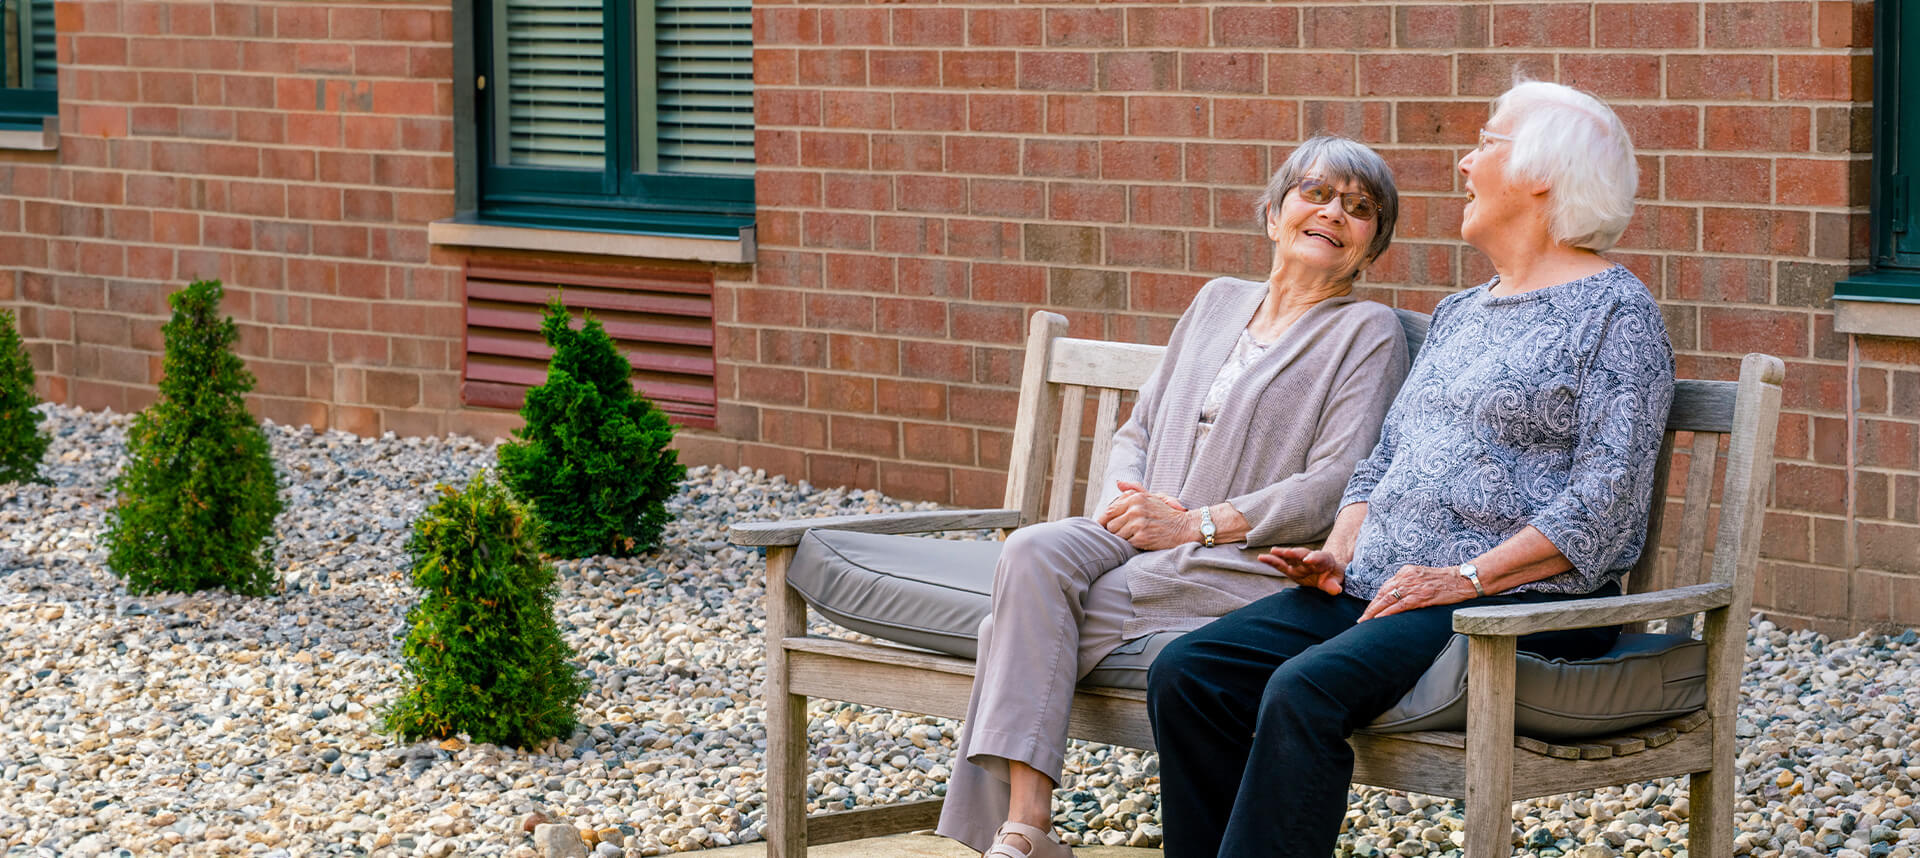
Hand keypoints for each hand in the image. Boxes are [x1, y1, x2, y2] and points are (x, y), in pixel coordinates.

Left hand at [1095, 481, 1196, 549]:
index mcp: (1135, 498)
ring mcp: (1139, 523)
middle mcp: (1135, 509)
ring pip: (1117, 536)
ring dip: (1125, 538)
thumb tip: (1118, 482)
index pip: (1109, 511)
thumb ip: (1133, 489)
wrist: (1184, 528)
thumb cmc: (1165, 513)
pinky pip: (1127, 544)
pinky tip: (1143, 540)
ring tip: (1137, 535)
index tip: (1108, 526)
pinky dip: (1133, 544)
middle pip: (1111, 525)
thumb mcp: (1151, 497)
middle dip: (1117, 530)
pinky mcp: (1142, 537)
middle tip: (1128, 531)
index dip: (1105, 520)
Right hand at [1259, 547, 1345, 595]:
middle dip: (1295, 553)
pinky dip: (1271, 560)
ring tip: (1272, 552)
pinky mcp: (1290, 567)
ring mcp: (1299, 561)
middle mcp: (1310, 557)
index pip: (1319, 557)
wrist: (1327, 572)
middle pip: (1302, 553)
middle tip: (1288, 552)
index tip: (1308, 560)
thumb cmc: (1332, 577)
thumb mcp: (1336, 581)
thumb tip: (1336, 590)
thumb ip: (1334, 585)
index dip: (1314, 558)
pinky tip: (1261, 558)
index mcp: (1324, 559)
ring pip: (1290, 556)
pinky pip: (1280, 563)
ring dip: (1281, 554)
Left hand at [1358, 565, 1478, 621]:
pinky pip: (1400, 606)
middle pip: (1383, 593)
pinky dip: (1387, 613)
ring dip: (1374, 612)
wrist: (1463, 579)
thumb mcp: (1422, 576)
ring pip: (1388, 600)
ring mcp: (1413, 587)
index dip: (1376, 600)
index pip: (1385, 587)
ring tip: (1366, 622)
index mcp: (1406, 571)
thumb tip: (1395, 596)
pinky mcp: (1421, 596)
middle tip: (1361, 619)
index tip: (1369, 610)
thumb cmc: (1444, 580)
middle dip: (1371, 607)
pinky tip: (1379, 620)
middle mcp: (1406, 577)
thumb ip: (1408, 583)